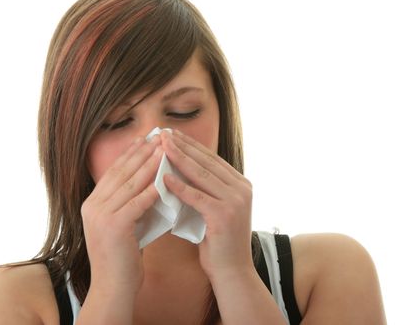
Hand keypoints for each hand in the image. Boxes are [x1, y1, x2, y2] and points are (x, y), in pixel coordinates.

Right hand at [81, 136, 162, 294]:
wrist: (112, 288)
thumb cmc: (122, 258)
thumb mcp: (123, 225)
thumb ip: (130, 205)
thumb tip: (152, 184)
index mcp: (92, 204)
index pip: (113, 172)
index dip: (129, 154)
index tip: (144, 139)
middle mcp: (92, 206)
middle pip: (120, 173)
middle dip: (140, 152)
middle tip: (158, 136)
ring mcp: (100, 216)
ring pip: (128, 184)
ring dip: (148, 165)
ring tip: (164, 150)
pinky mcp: (113, 227)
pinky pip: (135, 204)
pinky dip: (150, 191)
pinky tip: (163, 180)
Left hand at [160, 130, 253, 279]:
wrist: (232, 272)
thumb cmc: (218, 242)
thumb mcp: (214, 209)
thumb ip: (204, 190)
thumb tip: (177, 170)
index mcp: (241, 184)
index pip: (211, 159)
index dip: (191, 145)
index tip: (173, 134)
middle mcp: (242, 189)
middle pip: (206, 162)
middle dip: (183, 146)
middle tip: (164, 132)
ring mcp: (236, 201)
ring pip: (201, 174)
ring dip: (179, 158)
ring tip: (161, 146)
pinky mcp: (224, 215)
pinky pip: (197, 196)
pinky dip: (179, 186)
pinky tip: (164, 177)